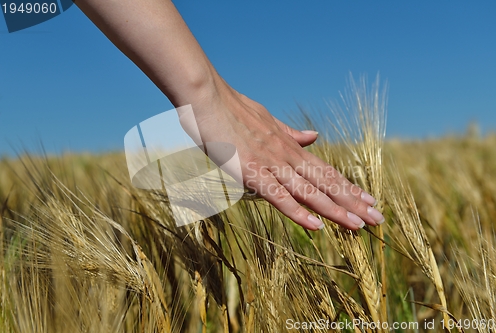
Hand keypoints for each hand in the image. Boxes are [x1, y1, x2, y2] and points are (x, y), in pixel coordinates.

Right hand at [183, 76, 384, 230]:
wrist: (208, 97)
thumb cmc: (232, 108)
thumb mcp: (268, 119)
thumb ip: (291, 133)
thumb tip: (314, 137)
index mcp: (289, 146)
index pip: (325, 170)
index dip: (348, 187)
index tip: (368, 200)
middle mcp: (286, 156)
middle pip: (325, 183)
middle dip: (353, 202)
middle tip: (378, 219)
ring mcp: (270, 164)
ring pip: (309, 191)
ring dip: (335, 209)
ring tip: (360, 225)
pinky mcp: (251, 172)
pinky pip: (278, 196)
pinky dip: (298, 212)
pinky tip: (317, 226)